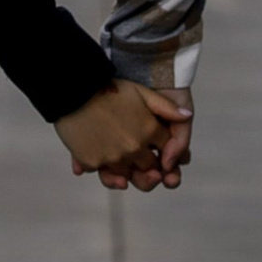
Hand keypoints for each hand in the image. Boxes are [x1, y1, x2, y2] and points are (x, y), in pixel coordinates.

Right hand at [56, 82, 189, 190]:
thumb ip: (166, 107)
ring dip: (126, 168)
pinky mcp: (93, 162)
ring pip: (127, 174)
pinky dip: (104, 166)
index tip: (158, 148)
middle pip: (148, 166)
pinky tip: (101, 153)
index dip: (164, 150)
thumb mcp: (141, 92)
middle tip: (142, 157)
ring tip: (120, 156)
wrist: (74, 89)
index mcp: (149, 130)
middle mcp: (134, 148)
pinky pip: (103, 172)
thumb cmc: (109, 88)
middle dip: (148, 163)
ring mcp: (113, 158)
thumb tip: (187, 116)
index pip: (166, 149)